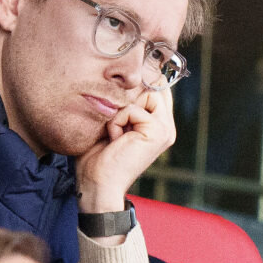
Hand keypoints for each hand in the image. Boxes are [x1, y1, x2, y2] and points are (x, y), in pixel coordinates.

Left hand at [75, 87, 174, 213]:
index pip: (156, 85)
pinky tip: (115, 140)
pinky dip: (117, 121)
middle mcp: (166, 125)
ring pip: (145, 92)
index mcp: (157, 123)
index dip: (137, 83)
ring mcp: (165, 129)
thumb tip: (123, 77)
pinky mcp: (158, 132)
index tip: (117, 95)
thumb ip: (123, 103)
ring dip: (121, 109)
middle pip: (153, 83)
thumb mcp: (111, 123)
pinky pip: (133, 108)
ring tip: (115, 132)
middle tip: (114, 121)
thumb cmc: (97, 157)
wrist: (97, 186)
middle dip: (129, 94)